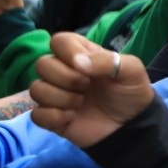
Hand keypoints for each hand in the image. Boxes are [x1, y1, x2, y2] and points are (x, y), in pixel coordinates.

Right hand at [30, 32, 154, 146]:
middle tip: (86, 87)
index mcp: (79, 55)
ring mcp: (54, 95)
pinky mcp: (50, 117)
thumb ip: (107, 60)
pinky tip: (71, 118)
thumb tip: (78, 63)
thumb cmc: (130, 93)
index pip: (58, 41)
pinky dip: (54, 117)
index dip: (67, 52)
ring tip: (80, 104)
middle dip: (65, 78)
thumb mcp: (131, 70)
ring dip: (60, 98)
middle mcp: (62, 72)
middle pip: (42, 64)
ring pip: (36, 89)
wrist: (132, 127)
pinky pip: (36, 114)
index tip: (84, 67)